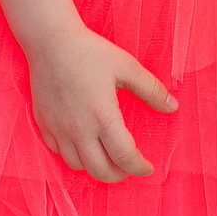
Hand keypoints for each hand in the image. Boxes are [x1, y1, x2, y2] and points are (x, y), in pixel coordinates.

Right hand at [26, 24, 174, 183]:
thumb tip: (173, 107)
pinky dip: (72, 154)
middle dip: (118, 175)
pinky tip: (81, 144)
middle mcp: (79, 129)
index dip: (140, 167)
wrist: (50, 40)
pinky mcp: (43, 123)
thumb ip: (151, 89)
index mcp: (103, 117)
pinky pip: (57, 151)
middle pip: (100, 171)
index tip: (148, 168)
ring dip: (94, 167)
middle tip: (127, 167)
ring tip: (105, 157)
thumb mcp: (127, 66)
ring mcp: (58, 129)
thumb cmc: (91, 51)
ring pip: (77, 165)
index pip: (125, 157)